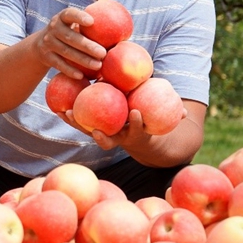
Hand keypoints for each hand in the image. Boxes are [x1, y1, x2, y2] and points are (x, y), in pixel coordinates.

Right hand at [36, 7, 105, 79]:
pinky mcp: (46, 57)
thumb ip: (91, 21)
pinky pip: (59, 64)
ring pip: (65, 52)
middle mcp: (53, 29)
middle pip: (70, 37)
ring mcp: (48, 43)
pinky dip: (69, 70)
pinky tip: (82, 75)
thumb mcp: (72, 23)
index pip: (69, 14)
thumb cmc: (68, 31)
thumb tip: (122, 24)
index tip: (92, 21)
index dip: (79, 17)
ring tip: (98, 65)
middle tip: (103, 53)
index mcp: (62, 18)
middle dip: (87, 45)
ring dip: (82, 60)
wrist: (41, 44)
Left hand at [61, 107, 188, 150]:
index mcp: (134, 135)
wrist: (139, 138)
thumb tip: (186, 114)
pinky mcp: (91, 126)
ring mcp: (103, 133)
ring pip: (88, 130)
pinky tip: (55, 104)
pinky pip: (78, 121)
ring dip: (76, 123)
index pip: (136, 131)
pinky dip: (69, 114)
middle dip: (100, 135)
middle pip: (106, 138)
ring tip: (64, 112)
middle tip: (95, 129)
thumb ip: (174, 117)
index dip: (136, 124)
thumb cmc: (152, 124)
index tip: (136, 114)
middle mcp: (116, 137)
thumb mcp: (163, 121)